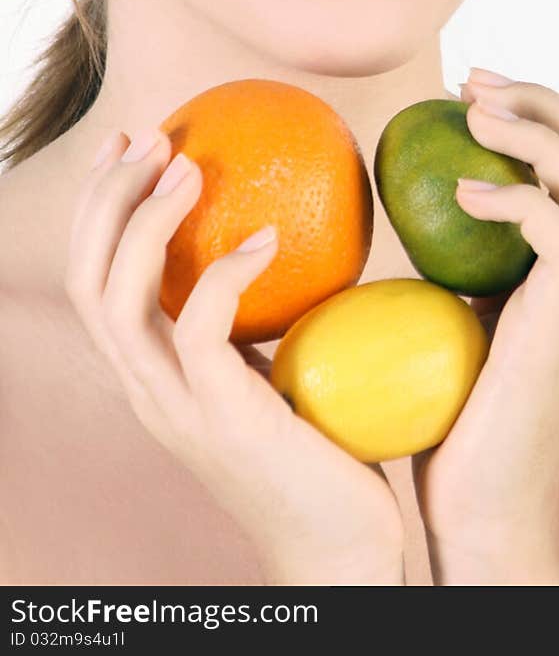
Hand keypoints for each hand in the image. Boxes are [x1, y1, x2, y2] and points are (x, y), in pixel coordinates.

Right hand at [64, 129, 404, 586]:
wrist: (346, 548)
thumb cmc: (326, 448)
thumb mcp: (284, 363)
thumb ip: (266, 312)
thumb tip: (295, 226)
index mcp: (153, 374)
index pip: (96, 279)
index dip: (100, 206)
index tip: (137, 144)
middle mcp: (146, 391)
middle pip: (86, 279)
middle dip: (105, 198)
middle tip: (151, 137)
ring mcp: (177, 411)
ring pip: (117, 301)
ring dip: (144, 223)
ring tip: (186, 166)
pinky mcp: (222, 422)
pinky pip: (200, 332)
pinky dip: (223, 274)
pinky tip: (266, 238)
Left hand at [411, 71, 558, 582]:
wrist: (483, 506)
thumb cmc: (452, 420)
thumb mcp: (453, 321)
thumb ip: (449, 267)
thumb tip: (389, 214)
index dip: (538, 114)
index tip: (470, 89)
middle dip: (545, 100)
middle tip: (475, 79)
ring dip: (537, 131)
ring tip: (474, 110)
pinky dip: (516, 197)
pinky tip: (461, 188)